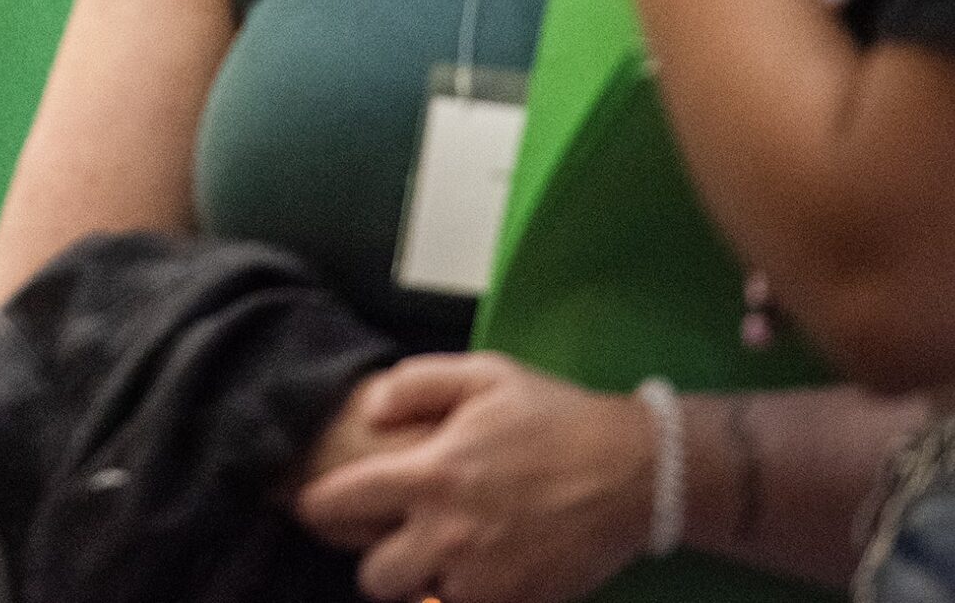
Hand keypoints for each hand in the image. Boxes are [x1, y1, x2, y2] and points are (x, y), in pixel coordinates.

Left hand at [297, 354, 653, 602]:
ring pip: (422, 600)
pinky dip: (472, 594)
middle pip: (372, 577)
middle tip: (404, 536)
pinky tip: (492, 565)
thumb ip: (416, 384)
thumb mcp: (487, 375)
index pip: (338, 505)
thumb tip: (369, 412)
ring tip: (456, 550)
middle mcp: (447, 535)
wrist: (635, 472)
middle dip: (380, 559)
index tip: (320, 506)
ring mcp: (482, 580)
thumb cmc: (555, 418)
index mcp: (432, 474)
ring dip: (429, 580)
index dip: (319, 507)